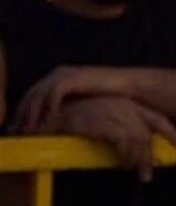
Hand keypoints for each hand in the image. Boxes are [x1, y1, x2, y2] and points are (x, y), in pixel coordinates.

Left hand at [12, 65, 131, 132]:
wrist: (127, 85)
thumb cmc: (108, 94)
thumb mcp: (81, 100)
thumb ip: (67, 105)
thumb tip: (55, 122)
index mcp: (58, 77)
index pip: (33, 95)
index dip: (23, 112)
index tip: (18, 128)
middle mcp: (58, 73)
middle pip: (31, 95)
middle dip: (22, 115)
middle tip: (18, 132)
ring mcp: (64, 74)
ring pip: (38, 95)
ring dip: (31, 114)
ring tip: (29, 131)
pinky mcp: (72, 78)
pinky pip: (53, 95)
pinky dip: (47, 109)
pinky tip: (46, 122)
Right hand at [32, 96, 175, 181]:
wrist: (58, 111)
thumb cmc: (82, 116)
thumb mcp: (108, 117)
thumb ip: (124, 128)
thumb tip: (136, 152)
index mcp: (131, 104)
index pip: (158, 118)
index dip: (171, 133)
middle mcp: (127, 107)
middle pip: (146, 135)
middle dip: (148, 157)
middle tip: (146, 175)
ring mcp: (117, 114)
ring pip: (137, 141)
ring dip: (137, 160)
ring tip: (136, 173)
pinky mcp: (106, 122)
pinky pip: (123, 143)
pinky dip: (125, 156)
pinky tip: (123, 164)